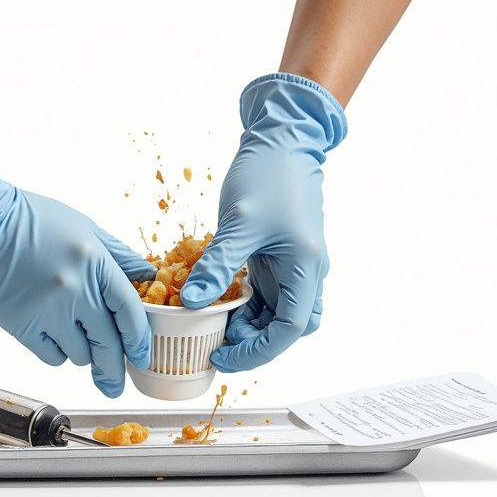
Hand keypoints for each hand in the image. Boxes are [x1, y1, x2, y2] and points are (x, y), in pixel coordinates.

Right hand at [0, 153, 155, 396]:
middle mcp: (75, 290)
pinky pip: (52, 357)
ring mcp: (48, 311)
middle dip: (114, 370)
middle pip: (108, 345)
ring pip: (80, 355)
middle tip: (115, 384)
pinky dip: (57, 352)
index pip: (130, 312)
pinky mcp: (22, 326)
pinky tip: (52, 333)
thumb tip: (147, 276)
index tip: (142, 355)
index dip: (139, 340)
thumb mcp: (86, 229)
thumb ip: (119, 256)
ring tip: (73, 332)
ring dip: (83, 352)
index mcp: (95, 263)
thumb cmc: (32, 220)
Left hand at [181, 73, 346, 371]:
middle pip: (287, 327)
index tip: (223, 357)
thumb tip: (191, 304)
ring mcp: (292, 265)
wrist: (282, 139)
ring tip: (209, 324)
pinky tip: (214, 302)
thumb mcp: (239, 223)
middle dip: (253, 342)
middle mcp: (305, 272)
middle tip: (214, 344)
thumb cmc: (269, 174)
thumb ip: (217, 266)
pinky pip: (263, 293)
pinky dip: (241, 303)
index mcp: (306, 268)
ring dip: (246, 323)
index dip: (257, 351)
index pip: (289, 329)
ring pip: (275, 312)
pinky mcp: (276, 256)